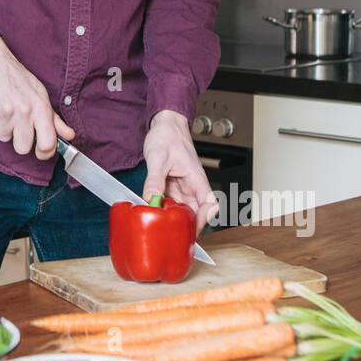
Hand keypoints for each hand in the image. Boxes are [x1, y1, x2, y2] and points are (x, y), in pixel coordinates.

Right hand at [0, 34, 74, 157]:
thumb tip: (70, 135)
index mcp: (41, 106)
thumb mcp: (39, 93)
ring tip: (3, 108)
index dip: (45, 153)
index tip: (41, 152)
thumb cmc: (15, 76)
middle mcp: (25, 110)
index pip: (48, 144)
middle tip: (17, 124)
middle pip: (23, 148)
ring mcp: (6, 111)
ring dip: (3, 127)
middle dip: (19, 140)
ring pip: (4, 138)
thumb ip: (54, 118)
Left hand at [143, 110, 219, 233]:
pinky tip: (155, 213)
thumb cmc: (168, 136)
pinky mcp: (173, 187)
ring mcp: (183, 187)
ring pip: (184, 209)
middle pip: (197, 211)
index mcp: (196, 178)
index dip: (204, 218)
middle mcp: (192, 185)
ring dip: (175, 218)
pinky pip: (172, 203)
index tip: (192, 229)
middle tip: (172, 235)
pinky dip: (165, 210)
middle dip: (187, 224)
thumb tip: (151, 198)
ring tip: (162, 227)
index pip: (209, 203)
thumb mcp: (158, 157)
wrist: (165, 125)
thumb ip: (155, 178)